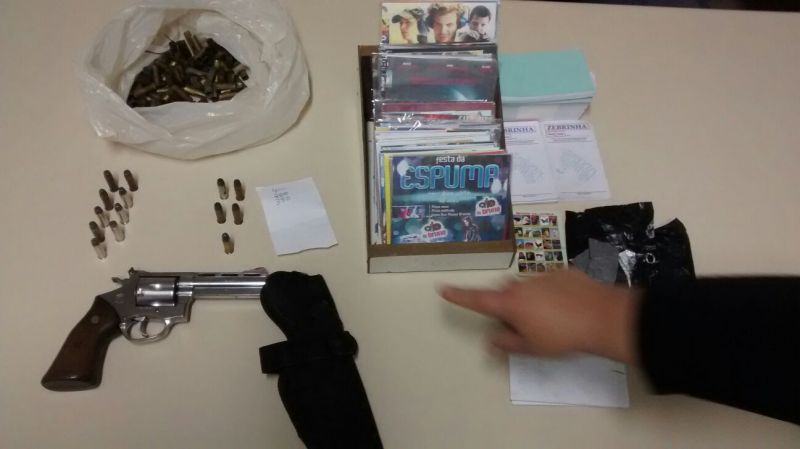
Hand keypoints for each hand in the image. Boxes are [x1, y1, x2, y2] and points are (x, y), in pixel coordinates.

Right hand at [437, 270, 640, 363]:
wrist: (603, 316)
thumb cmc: (563, 336)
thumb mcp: (531, 348)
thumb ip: (508, 342)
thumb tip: (493, 339)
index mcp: (509, 303)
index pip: (476, 299)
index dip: (458, 295)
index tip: (442, 288)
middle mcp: (521, 284)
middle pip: (503, 293)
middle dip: (505, 306)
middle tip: (520, 325)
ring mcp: (543, 275)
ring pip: (527, 287)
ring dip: (529, 300)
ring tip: (549, 319)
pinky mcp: (563, 272)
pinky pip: (548, 282)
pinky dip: (550, 294)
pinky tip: (566, 308)